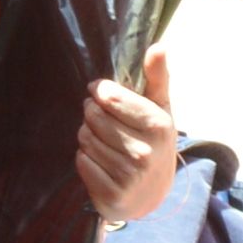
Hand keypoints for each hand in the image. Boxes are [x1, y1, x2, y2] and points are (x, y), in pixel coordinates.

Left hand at [77, 74, 186, 223]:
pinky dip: (85, 159)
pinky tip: (100, 162)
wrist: (152, 196)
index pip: (110, 98)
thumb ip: (157, 77)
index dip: (99, 92)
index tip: (98, 92)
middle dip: (91, 114)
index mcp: (158, 125)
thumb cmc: (153, 143)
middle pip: (93, 117)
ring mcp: (128, 175)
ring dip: (87, 136)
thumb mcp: (160, 109)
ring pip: (85, 139)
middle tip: (100, 119)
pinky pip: (81, 161)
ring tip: (102, 140)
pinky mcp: (112, 194)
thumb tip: (158, 46)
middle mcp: (144, 151)